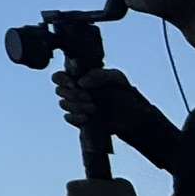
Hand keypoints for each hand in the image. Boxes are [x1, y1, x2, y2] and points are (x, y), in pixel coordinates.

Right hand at [53, 69, 172, 148]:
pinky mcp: (80, 120)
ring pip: (63, 104)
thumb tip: (80, 82)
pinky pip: (68, 118)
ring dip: (76, 106)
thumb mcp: (117, 78)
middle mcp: (76, 92)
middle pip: (59, 90)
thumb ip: (99, 75)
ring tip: (93, 108)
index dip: (61, 79)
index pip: (60, 76)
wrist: (135, 117)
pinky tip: (87, 117)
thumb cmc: (126, 94)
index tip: (73, 84)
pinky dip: (76, 117)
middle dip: (72, 94)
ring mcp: (77, 106)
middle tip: (89, 97)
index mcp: (81, 78)